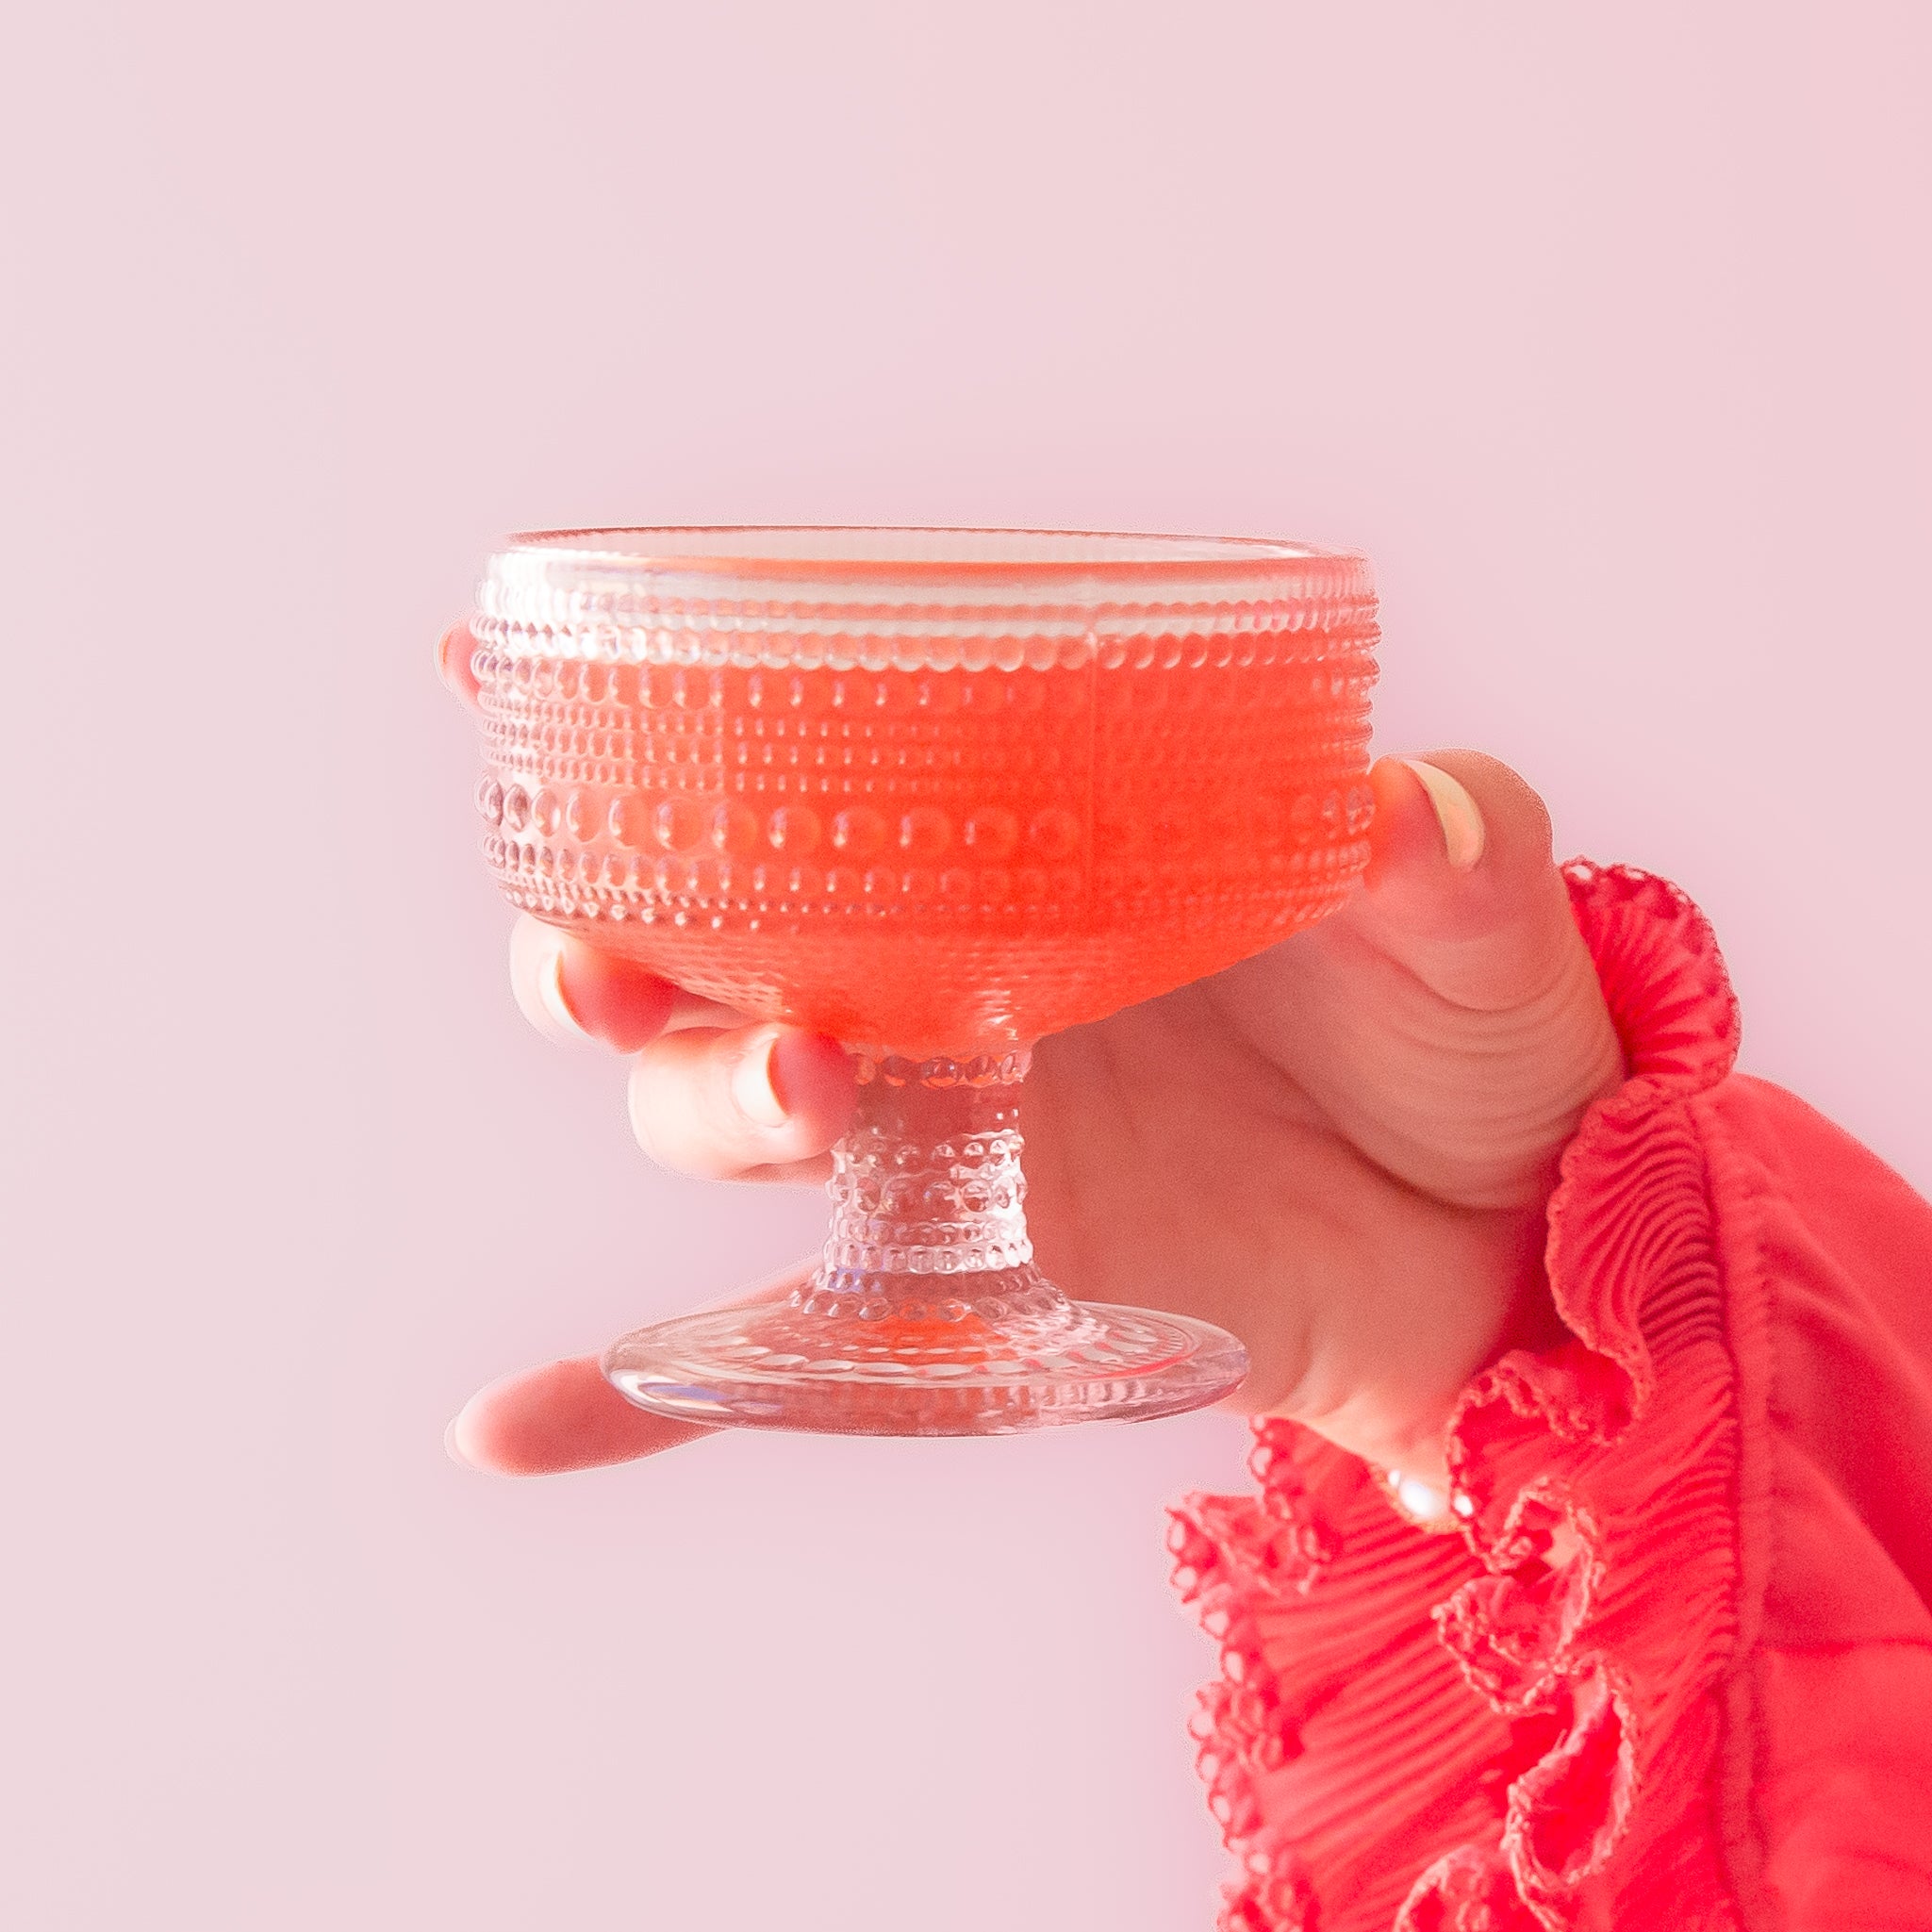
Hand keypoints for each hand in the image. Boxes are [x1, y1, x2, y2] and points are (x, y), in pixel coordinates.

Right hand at [438, 625, 1624, 1495]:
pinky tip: (519, 1424)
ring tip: (793, 1092)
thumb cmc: (1467, 1032)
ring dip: (696, 1101)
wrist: (1501, 1230)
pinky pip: (778, 1351)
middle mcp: (929, 993)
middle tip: (616, 952)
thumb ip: (1447, 854)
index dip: (635, 727)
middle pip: (697, 958)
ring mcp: (929, 1149)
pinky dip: (642, 1393)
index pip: (802, 776)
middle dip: (615, 943)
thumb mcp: (1474, 917)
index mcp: (1013, 866)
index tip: (490, 664)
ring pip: (723, 1120)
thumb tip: (1395, 814)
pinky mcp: (958, 1295)